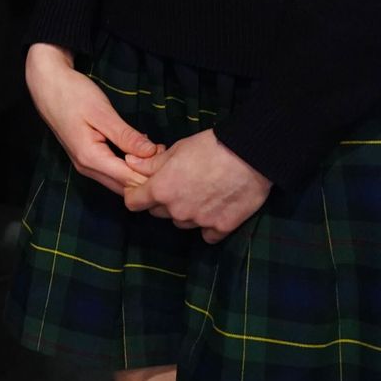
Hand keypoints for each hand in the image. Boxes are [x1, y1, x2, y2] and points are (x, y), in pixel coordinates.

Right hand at [25, 43, 162, 194]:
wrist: (47, 85)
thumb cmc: (73, 94)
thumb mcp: (102, 112)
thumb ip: (126, 136)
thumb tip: (151, 153)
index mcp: (91, 158)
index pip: (128, 180)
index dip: (151, 175)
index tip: (171, 162)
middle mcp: (87, 168)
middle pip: (124, 186)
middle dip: (147, 177)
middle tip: (169, 157)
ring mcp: (85, 165)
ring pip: (118, 180)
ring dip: (138, 172)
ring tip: (159, 153)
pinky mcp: (87, 158)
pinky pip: (112, 170)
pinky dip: (129, 165)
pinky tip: (143, 152)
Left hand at [122, 128, 268, 240]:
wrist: (250, 155)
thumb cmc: (210, 146)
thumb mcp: (177, 149)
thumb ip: (152, 163)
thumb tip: (130, 163)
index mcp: (161, 189)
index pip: (133, 203)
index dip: (136, 195)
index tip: (143, 188)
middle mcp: (177, 210)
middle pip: (159, 212)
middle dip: (164, 200)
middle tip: (180, 183)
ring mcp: (199, 222)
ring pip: (182, 222)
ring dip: (186, 212)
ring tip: (203, 192)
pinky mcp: (221, 228)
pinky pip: (207, 233)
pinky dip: (210, 224)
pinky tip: (217, 208)